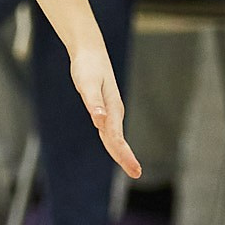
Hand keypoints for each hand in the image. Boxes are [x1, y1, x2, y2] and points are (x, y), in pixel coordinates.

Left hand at [69, 44, 137, 179]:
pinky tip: (114, 145)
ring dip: (121, 151)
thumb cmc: (87, 66)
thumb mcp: (88, 84)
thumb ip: (93, 103)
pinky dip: (113, 141)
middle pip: (118, 139)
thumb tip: (100, 121)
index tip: (135, 171)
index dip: (124, 155)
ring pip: (114, 135)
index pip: (117, 138)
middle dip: (126, 157)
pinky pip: (108, 129)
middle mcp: (113, 111)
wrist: (89, 50)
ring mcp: (109, 109)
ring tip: (131, 166)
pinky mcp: (103, 106)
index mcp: (112, 109)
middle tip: (136, 173)